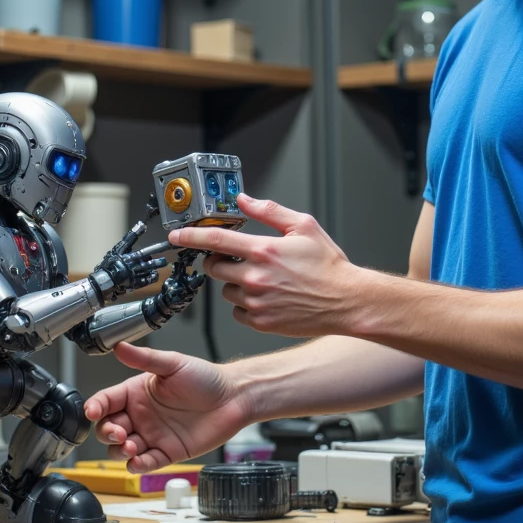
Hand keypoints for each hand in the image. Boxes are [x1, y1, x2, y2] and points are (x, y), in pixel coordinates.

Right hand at [83, 344, 249, 471]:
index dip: (94, 407)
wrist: (233, 398)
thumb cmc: (205, 378)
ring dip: (119, 451)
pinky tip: (137, 461)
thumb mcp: (173, 364)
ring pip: (121, 450)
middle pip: (107, 429)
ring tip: (130, 446)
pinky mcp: (166, 453)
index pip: (106, 401)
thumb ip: (144, 358)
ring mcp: (152, 436)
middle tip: (119, 432)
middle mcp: (140, 415)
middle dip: (106, 432)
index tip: (92, 411)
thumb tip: (119, 346)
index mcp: (136, 392)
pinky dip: (137, 466)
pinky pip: (144, 464)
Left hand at [169, 192, 358, 336]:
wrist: (346, 301)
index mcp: (264, 250)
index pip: (215, 238)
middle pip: (214, 266)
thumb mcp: (303, 226)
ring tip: (260, 279)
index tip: (177, 236)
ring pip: (226, 290)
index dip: (190, 236)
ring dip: (234, 282)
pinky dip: (244, 304)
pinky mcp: (260, 322)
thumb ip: (269, 211)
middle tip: (235, 257)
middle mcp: (256, 277)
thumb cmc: (328, 266)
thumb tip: (244, 200)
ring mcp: (256, 301)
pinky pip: (237, 311)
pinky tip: (265, 296)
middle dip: (218, 260)